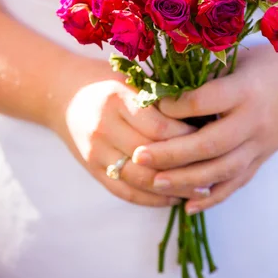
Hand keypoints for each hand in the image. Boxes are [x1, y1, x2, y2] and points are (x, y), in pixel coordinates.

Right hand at [50, 54, 205, 206]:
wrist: (62, 93)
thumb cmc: (106, 80)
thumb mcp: (132, 78)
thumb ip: (161, 96)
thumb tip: (205, 116)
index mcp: (117, 99)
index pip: (160, 127)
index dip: (188, 136)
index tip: (211, 137)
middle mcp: (104, 127)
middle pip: (151, 156)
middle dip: (185, 166)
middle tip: (215, 168)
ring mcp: (96, 151)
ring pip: (140, 179)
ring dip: (173, 188)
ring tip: (201, 189)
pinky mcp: (92, 169)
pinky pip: (124, 191)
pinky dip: (152, 199)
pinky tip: (174, 197)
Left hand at [131, 40, 277, 213]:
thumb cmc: (269, 61)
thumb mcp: (240, 57)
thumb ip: (207, 72)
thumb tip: (162, 81)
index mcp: (246, 90)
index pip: (204, 102)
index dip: (175, 106)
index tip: (150, 103)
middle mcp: (255, 121)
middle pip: (209, 144)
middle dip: (171, 154)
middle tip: (138, 156)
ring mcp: (261, 144)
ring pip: (222, 170)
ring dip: (186, 180)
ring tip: (154, 182)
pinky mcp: (264, 158)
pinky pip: (238, 182)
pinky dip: (213, 197)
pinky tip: (188, 205)